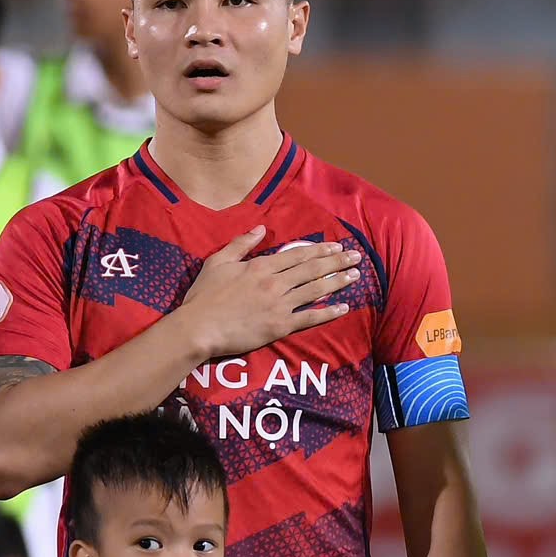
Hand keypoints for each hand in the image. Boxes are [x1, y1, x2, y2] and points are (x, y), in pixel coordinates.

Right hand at [175, 225, 364, 362]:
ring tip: (355, 276)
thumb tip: (260, 228)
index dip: (320, 250)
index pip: (297, 254)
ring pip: (316, 290)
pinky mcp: (280, 326)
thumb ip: (241, 244)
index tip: (336, 246)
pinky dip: (328, 313)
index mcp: (261, 266)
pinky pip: (310, 318)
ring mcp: (279, 305)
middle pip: (312, 269)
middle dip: (337, 261)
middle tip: (356, 257)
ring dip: (338, 281)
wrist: (199, 327)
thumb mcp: (218, 262)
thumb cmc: (204, 296)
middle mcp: (275, 283)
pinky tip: (344, 308)